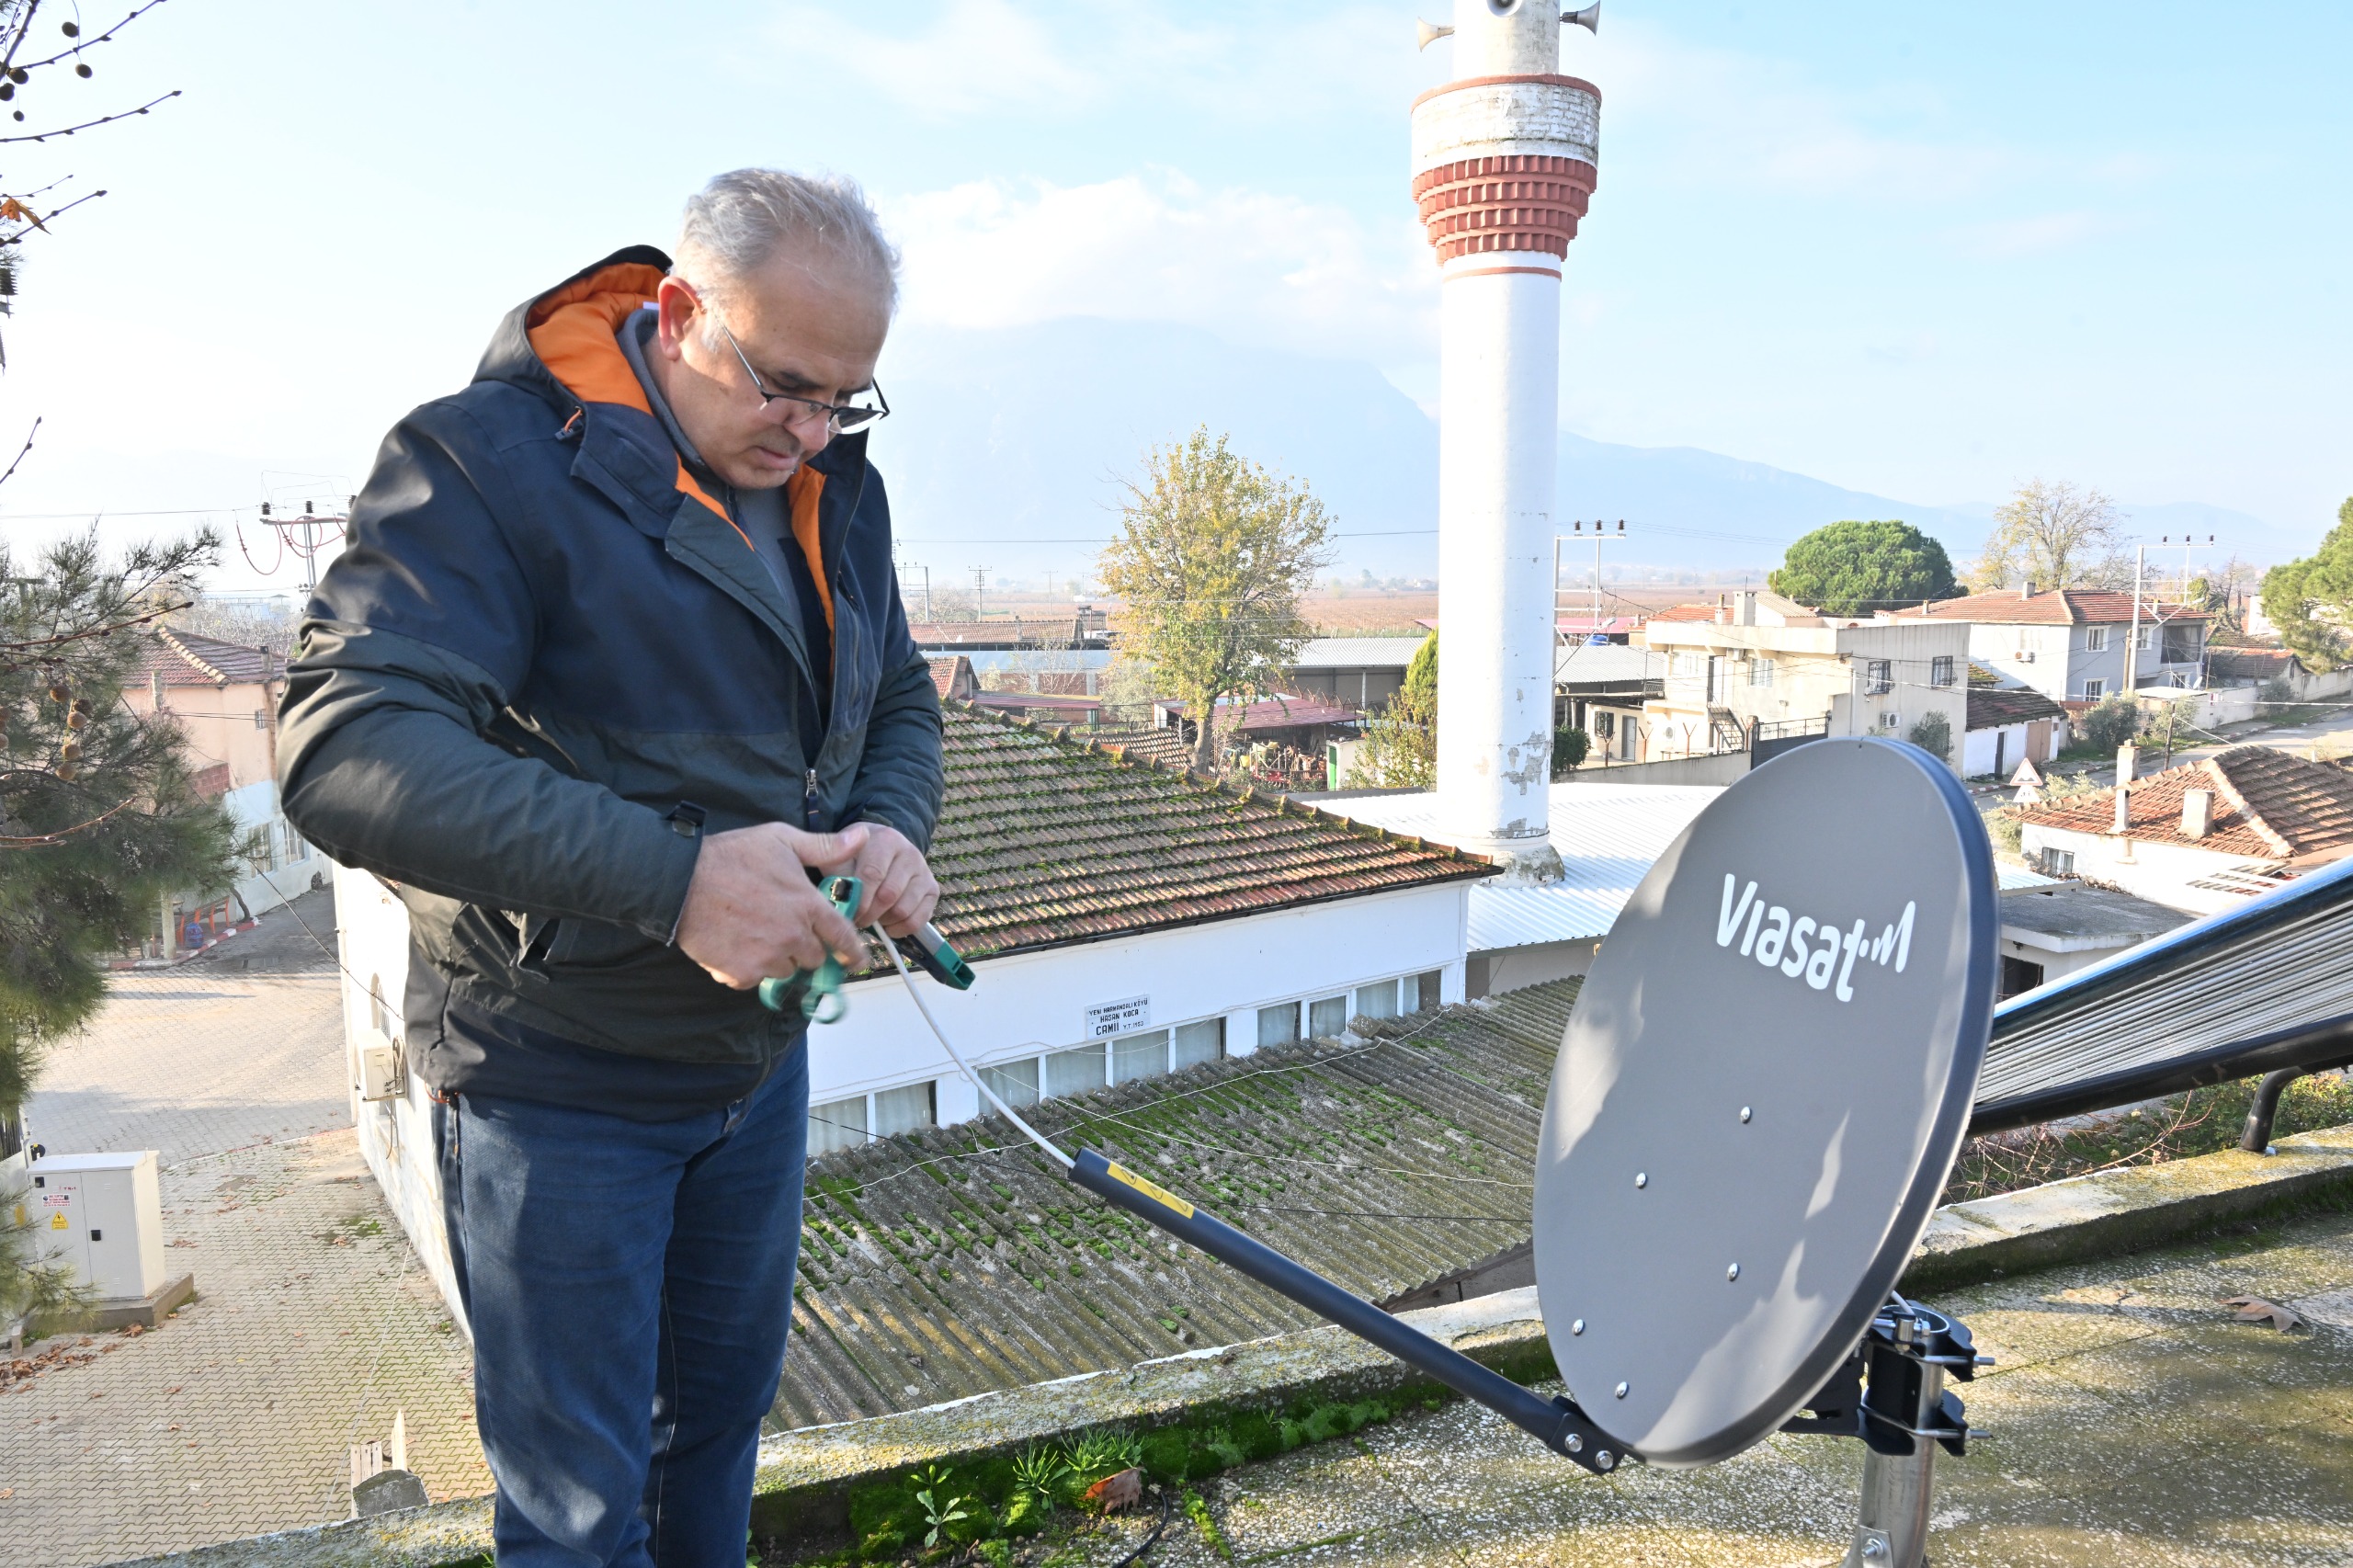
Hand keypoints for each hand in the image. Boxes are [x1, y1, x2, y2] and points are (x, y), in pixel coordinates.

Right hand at [675, 821, 868, 990]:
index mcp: (808, 905)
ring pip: (786, 970)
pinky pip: (755, 979)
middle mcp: (793, 936)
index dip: (852, 952)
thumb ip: (824, 846)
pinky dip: (748, 968)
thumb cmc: (731, 856)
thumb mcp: (781, 839)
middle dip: (805, 947)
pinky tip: (736, 946)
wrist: (681, 881)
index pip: (843, 937)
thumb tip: (861, 836)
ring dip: (777, 958)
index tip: (856, 961)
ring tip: (756, 933)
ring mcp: (767, 957)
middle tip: (784, 930)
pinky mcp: (741, 972)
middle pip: (814, 958)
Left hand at [846, 821, 939, 938]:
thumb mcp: (840, 858)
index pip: (873, 874)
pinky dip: (900, 929)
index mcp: (886, 840)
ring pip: (903, 910)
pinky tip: (887, 925)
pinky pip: (919, 920)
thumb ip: (838, 878)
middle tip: (857, 919)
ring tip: (871, 917)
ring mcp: (924, 871)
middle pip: (889, 895)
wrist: (880, 848)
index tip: (847, 913)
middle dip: (869, 914)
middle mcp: (910, 853)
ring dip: (883, 922)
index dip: (859, 899)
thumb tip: (841, 904)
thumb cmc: (855, 857)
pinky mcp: (933, 889)